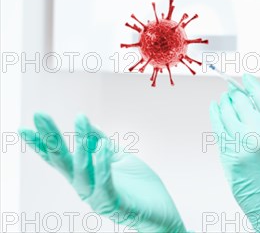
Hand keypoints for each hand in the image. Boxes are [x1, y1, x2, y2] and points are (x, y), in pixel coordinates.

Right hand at [19, 112, 187, 231]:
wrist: (163, 213)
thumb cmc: (141, 188)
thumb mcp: (120, 158)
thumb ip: (102, 143)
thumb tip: (86, 124)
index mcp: (85, 176)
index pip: (60, 158)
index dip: (42, 143)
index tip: (27, 125)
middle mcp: (86, 188)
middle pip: (63, 162)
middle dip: (51, 138)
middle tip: (39, 115)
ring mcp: (98, 198)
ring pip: (82, 172)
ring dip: (81, 146)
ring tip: (80, 120)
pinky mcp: (115, 206)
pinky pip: (104, 185)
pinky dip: (101, 166)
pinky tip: (101, 149)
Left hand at [208, 73, 259, 232]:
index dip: (251, 84)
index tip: (245, 78)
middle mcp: (257, 133)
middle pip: (241, 101)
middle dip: (235, 93)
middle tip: (232, 90)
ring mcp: (240, 144)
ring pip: (225, 112)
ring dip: (223, 103)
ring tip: (224, 100)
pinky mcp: (227, 155)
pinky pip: (218, 128)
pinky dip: (216, 116)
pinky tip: (216, 110)